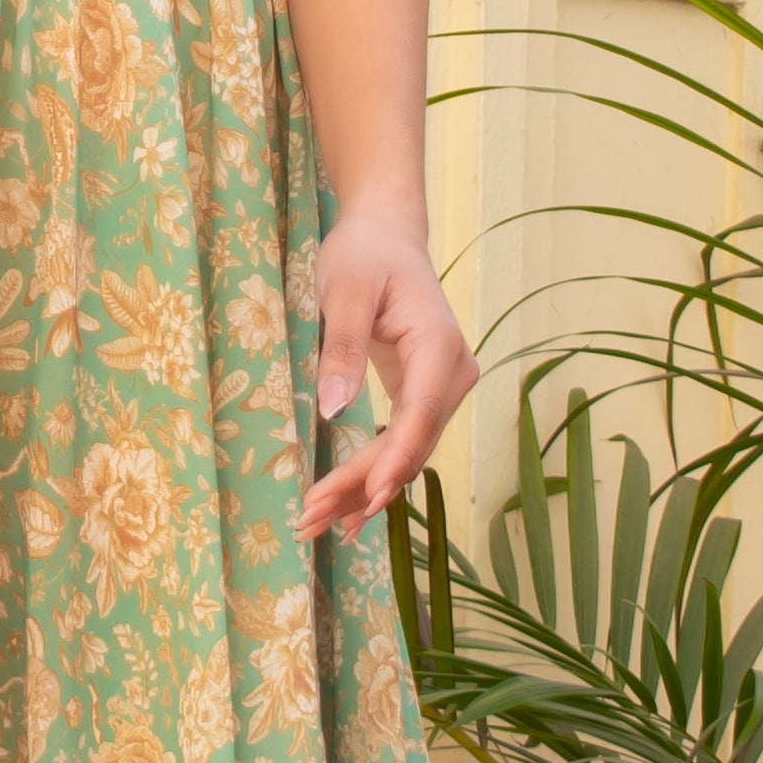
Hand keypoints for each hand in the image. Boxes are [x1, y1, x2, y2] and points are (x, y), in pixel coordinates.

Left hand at [299, 199, 477, 543]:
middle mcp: (451, 373)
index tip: (370, 496)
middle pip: (412, 443)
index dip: (395, 458)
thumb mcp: (343, 290)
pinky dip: (373, 474)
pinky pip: (401, 442)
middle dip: (364, 484)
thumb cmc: (364, 254)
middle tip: (311, 517)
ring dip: (365, 490)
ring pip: (407, 452)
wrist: (386, 236)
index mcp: (438, 345)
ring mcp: (441, 387)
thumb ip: (342, 348)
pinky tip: (348, 514)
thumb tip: (334, 411)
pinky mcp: (423, 395)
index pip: (420, 413)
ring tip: (318, 526)